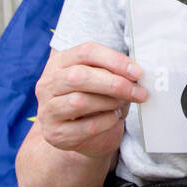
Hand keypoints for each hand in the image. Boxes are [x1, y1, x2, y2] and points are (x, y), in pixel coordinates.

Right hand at [34, 43, 147, 159]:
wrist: (79, 134)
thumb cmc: (93, 100)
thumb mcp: (100, 80)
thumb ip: (112, 72)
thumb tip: (136, 74)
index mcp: (59, 63)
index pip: (86, 52)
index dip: (114, 60)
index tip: (137, 72)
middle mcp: (47, 84)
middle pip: (79, 76)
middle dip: (114, 84)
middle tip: (138, 92)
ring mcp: (47, 110)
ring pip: (79, 101)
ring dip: (109, 102)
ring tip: (120, 104)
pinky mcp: (55, 134)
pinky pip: (86, 127)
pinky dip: (106, 122)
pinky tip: (112, 118)